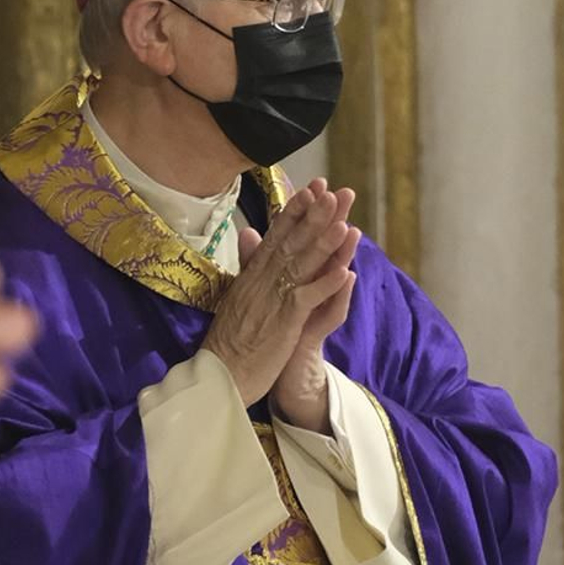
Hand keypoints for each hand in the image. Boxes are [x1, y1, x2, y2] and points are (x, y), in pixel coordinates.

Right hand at [204, 180, 359, 415]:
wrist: (218, 375)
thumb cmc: (229, 340)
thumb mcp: (235, 294)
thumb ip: (248, 263)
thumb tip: (248, 232)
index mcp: (252, 274)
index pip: (276, 235)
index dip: (295, 211)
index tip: (311, 189)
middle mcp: (262, 281)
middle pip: (292, 242)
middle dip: (313, 216)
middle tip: (332, 192)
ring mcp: (273, 300)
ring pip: (301, 265)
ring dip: (324, 243)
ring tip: (343, 222)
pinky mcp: (284, 323)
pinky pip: (307, 299)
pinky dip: (325, 285)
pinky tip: (345, 271)